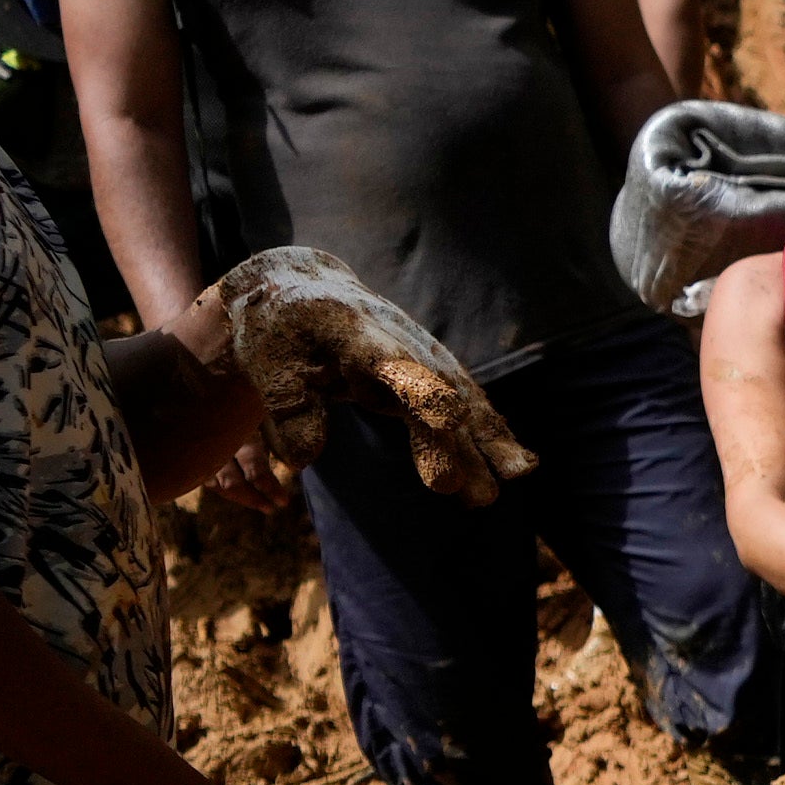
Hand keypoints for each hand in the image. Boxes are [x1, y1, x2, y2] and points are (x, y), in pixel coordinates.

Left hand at [197, 248, 531, 506]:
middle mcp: (402, 345)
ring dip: (491, 440)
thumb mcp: (266, 362)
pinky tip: (516, 466)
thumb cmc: (281, 331)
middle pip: (441, 394)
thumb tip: (302, 461)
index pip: (397, 369)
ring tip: (517, 476)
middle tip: (479, 494)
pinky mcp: (432, 373)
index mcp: (357, 335)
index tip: (446, 436)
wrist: (307, 290)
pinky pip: (469, 406)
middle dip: (462, 443)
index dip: (424, 402)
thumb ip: (287, 407)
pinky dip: (492, 434)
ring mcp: (423, 358)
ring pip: (465, 401)